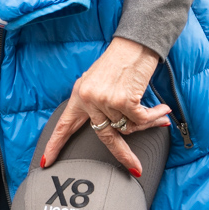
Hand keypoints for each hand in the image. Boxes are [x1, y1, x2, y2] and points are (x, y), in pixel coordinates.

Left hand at [40, 38, 168, 174]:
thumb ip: (98, 104)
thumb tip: (113, 127)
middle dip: (122, 154)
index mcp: (79, 95)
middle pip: (104, 136)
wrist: (134, 43)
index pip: (64, 125)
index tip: (45, 161)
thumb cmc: (119, 61)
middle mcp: (89, 99)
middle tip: (134, 166)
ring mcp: (104, 100)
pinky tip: (163, 110)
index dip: (54, 145)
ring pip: (127, 127)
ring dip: (145, 122)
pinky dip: (154, 116)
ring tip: (157, 113)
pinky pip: (141, 120)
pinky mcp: (123, 99)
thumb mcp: (99, 81)